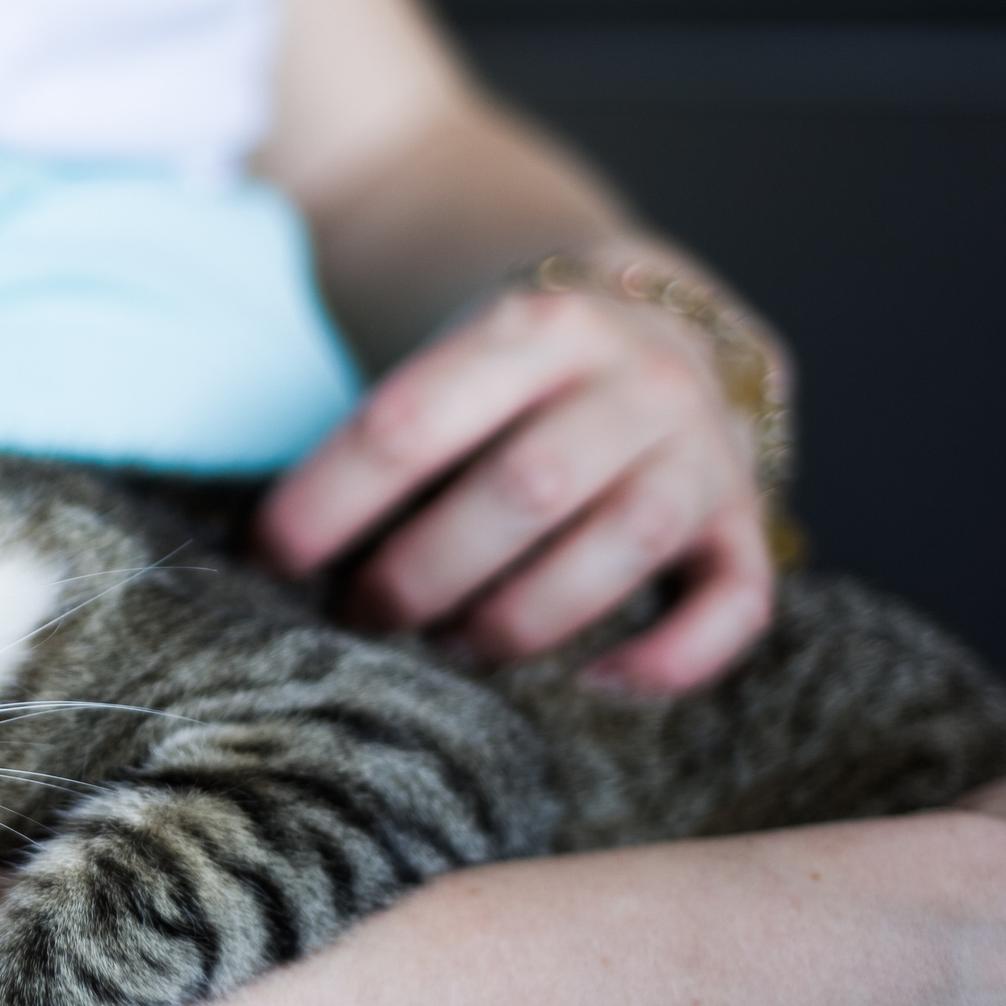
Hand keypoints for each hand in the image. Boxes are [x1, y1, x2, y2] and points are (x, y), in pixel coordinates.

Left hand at [257, 280, 775, 693]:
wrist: (648, 323)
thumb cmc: (502, 380)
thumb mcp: (443, 362)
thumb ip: (376, 439)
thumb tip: (263, 553)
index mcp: (533, 327)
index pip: (411, 421)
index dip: (326, 503)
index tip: (268, 561)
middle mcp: (634, 379)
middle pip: (523, 488)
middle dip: (422, 571)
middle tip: (362, 615)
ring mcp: (700, 451)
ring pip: (625, 543)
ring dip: (523, 617)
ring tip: (453, 647)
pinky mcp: (743, 523)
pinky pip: (738, 601)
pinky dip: (672, 657)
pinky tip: (596, 682)